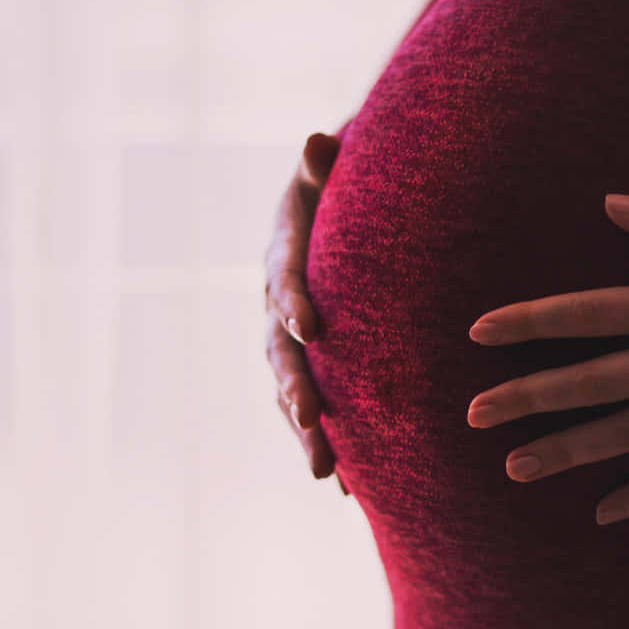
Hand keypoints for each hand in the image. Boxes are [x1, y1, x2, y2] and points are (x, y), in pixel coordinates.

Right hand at [263, 130, 350, 494]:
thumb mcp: (333, 168)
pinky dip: (329, 443)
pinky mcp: (312, 365)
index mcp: (283, 254)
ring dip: (306, 431)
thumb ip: (325, 163)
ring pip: (291, 390)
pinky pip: (315, 408)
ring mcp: (290, 340)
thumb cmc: (344, 184)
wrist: (345, 210)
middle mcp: (277, 304)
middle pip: (279, 350)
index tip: (309, 326)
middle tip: (311, 418)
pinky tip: (351, 488)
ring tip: (326, 471)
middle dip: (295, 386)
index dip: (291, 300)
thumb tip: (318, 139)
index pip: (283, 277)